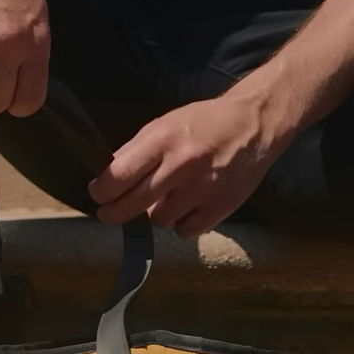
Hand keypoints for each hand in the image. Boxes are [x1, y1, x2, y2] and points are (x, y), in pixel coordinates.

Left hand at [90, 93, 284, 238]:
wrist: (255, 125)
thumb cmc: (206, 123)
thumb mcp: (165, 124)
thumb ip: (136, 151)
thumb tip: (107, 177)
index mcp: (164, 139)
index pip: (118, 176)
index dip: (101, 191)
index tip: (97, 195)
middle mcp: (183, 164)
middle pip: (133, 204)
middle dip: (114, 212)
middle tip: (109, 212)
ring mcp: (204, 188)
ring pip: (159, 220)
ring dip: (156, 213)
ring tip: (166, 198)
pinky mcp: (222, 206)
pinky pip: (186, 230)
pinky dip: (182, 223)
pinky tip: (187, 207)